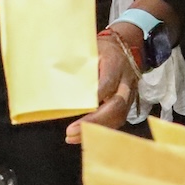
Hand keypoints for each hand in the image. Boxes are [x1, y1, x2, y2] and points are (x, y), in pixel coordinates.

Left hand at [69, 28, 141, 144]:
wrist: (126, 47)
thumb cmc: (103, 49)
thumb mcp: (90, 49)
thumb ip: (78, 63)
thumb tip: (55, 74)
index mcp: (115, 64)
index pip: (107, 83)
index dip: (94, 96)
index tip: (77, 107)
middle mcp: (125, 82)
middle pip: (115, 105)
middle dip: (94, 121)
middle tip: (71, 130)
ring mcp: (129, 95)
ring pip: (118, 117)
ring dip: (96, 130)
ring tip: (73, 137)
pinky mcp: (127, 105)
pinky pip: (117, 120)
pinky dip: (100, 131)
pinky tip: (83, 136)